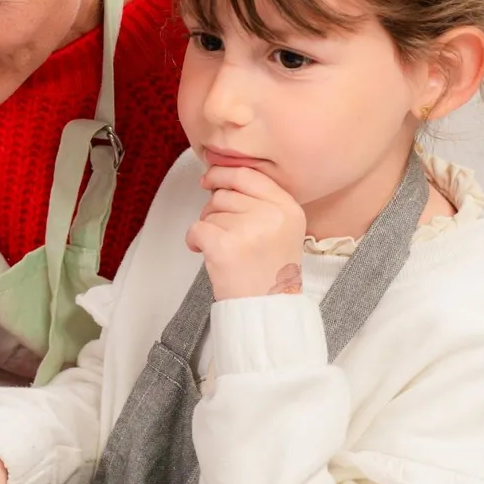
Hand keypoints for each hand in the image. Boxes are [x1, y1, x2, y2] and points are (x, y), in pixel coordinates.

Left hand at [186, 164, 305, 300]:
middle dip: (214, 210)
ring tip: (226, 250)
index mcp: (288, 207)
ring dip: (209, 229)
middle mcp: (273, 215)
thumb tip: (218, 179)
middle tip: (222, 232)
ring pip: (210, 212)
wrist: (267, 309)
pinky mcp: (226, 246)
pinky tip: (206, 253)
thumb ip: (260, 202)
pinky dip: (194, 240)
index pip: (248, 174)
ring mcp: (249, 229)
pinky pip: (196, 228)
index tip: (209, 180)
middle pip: (225, 193)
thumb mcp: (281, 229)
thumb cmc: (268, 272)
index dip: (223, 174)